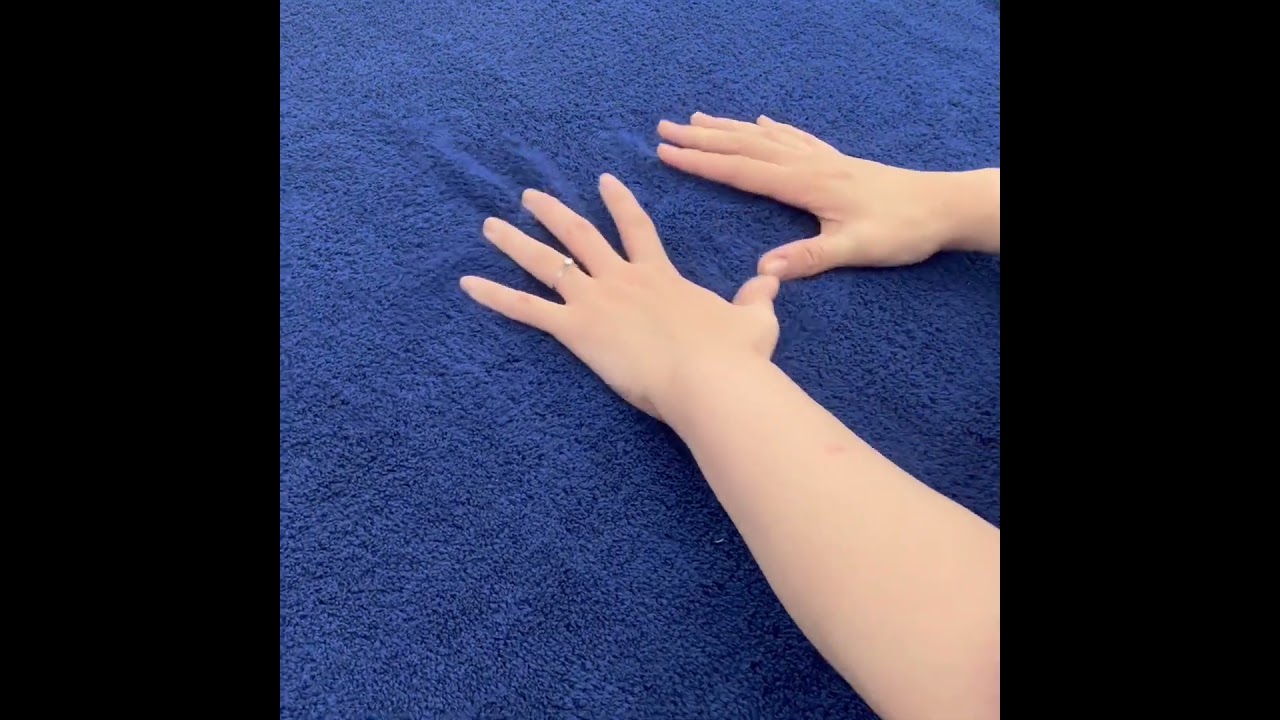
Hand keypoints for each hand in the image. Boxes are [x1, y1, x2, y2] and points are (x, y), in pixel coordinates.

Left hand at [460, 174, 780, 419]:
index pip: (636, 228)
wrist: (711, 379)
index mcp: (660, 276)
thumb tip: (771, 280)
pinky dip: (495, 295)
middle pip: (580, 235)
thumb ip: (758, 297)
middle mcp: (623, 279)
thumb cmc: (735, 356)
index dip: (619, 202)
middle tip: (529, 195)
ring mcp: (596, 300)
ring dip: (515, 242)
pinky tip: (468, 283)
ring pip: (546, 262)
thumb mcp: (755, 321)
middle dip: (553, 212)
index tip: (605, 180)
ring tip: (490, 225)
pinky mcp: (577, 329)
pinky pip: (527, 308)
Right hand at [657, 112, 973, 279]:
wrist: (941, 206)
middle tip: (663, 131)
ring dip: (727, 130)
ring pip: (764, 139)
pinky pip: (793, 139)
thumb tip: (767, 270)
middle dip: (702, 140)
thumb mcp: (857, 249)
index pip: (742, 172)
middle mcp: (809, 165)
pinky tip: (759, 122)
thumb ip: (812, 258)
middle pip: (745, 148)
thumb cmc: (901, 230)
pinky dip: (769, 130)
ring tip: (696, 120)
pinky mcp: (835, 162)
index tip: (666, 155)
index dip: (702, 163)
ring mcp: (822, 159)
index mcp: (806, 185)